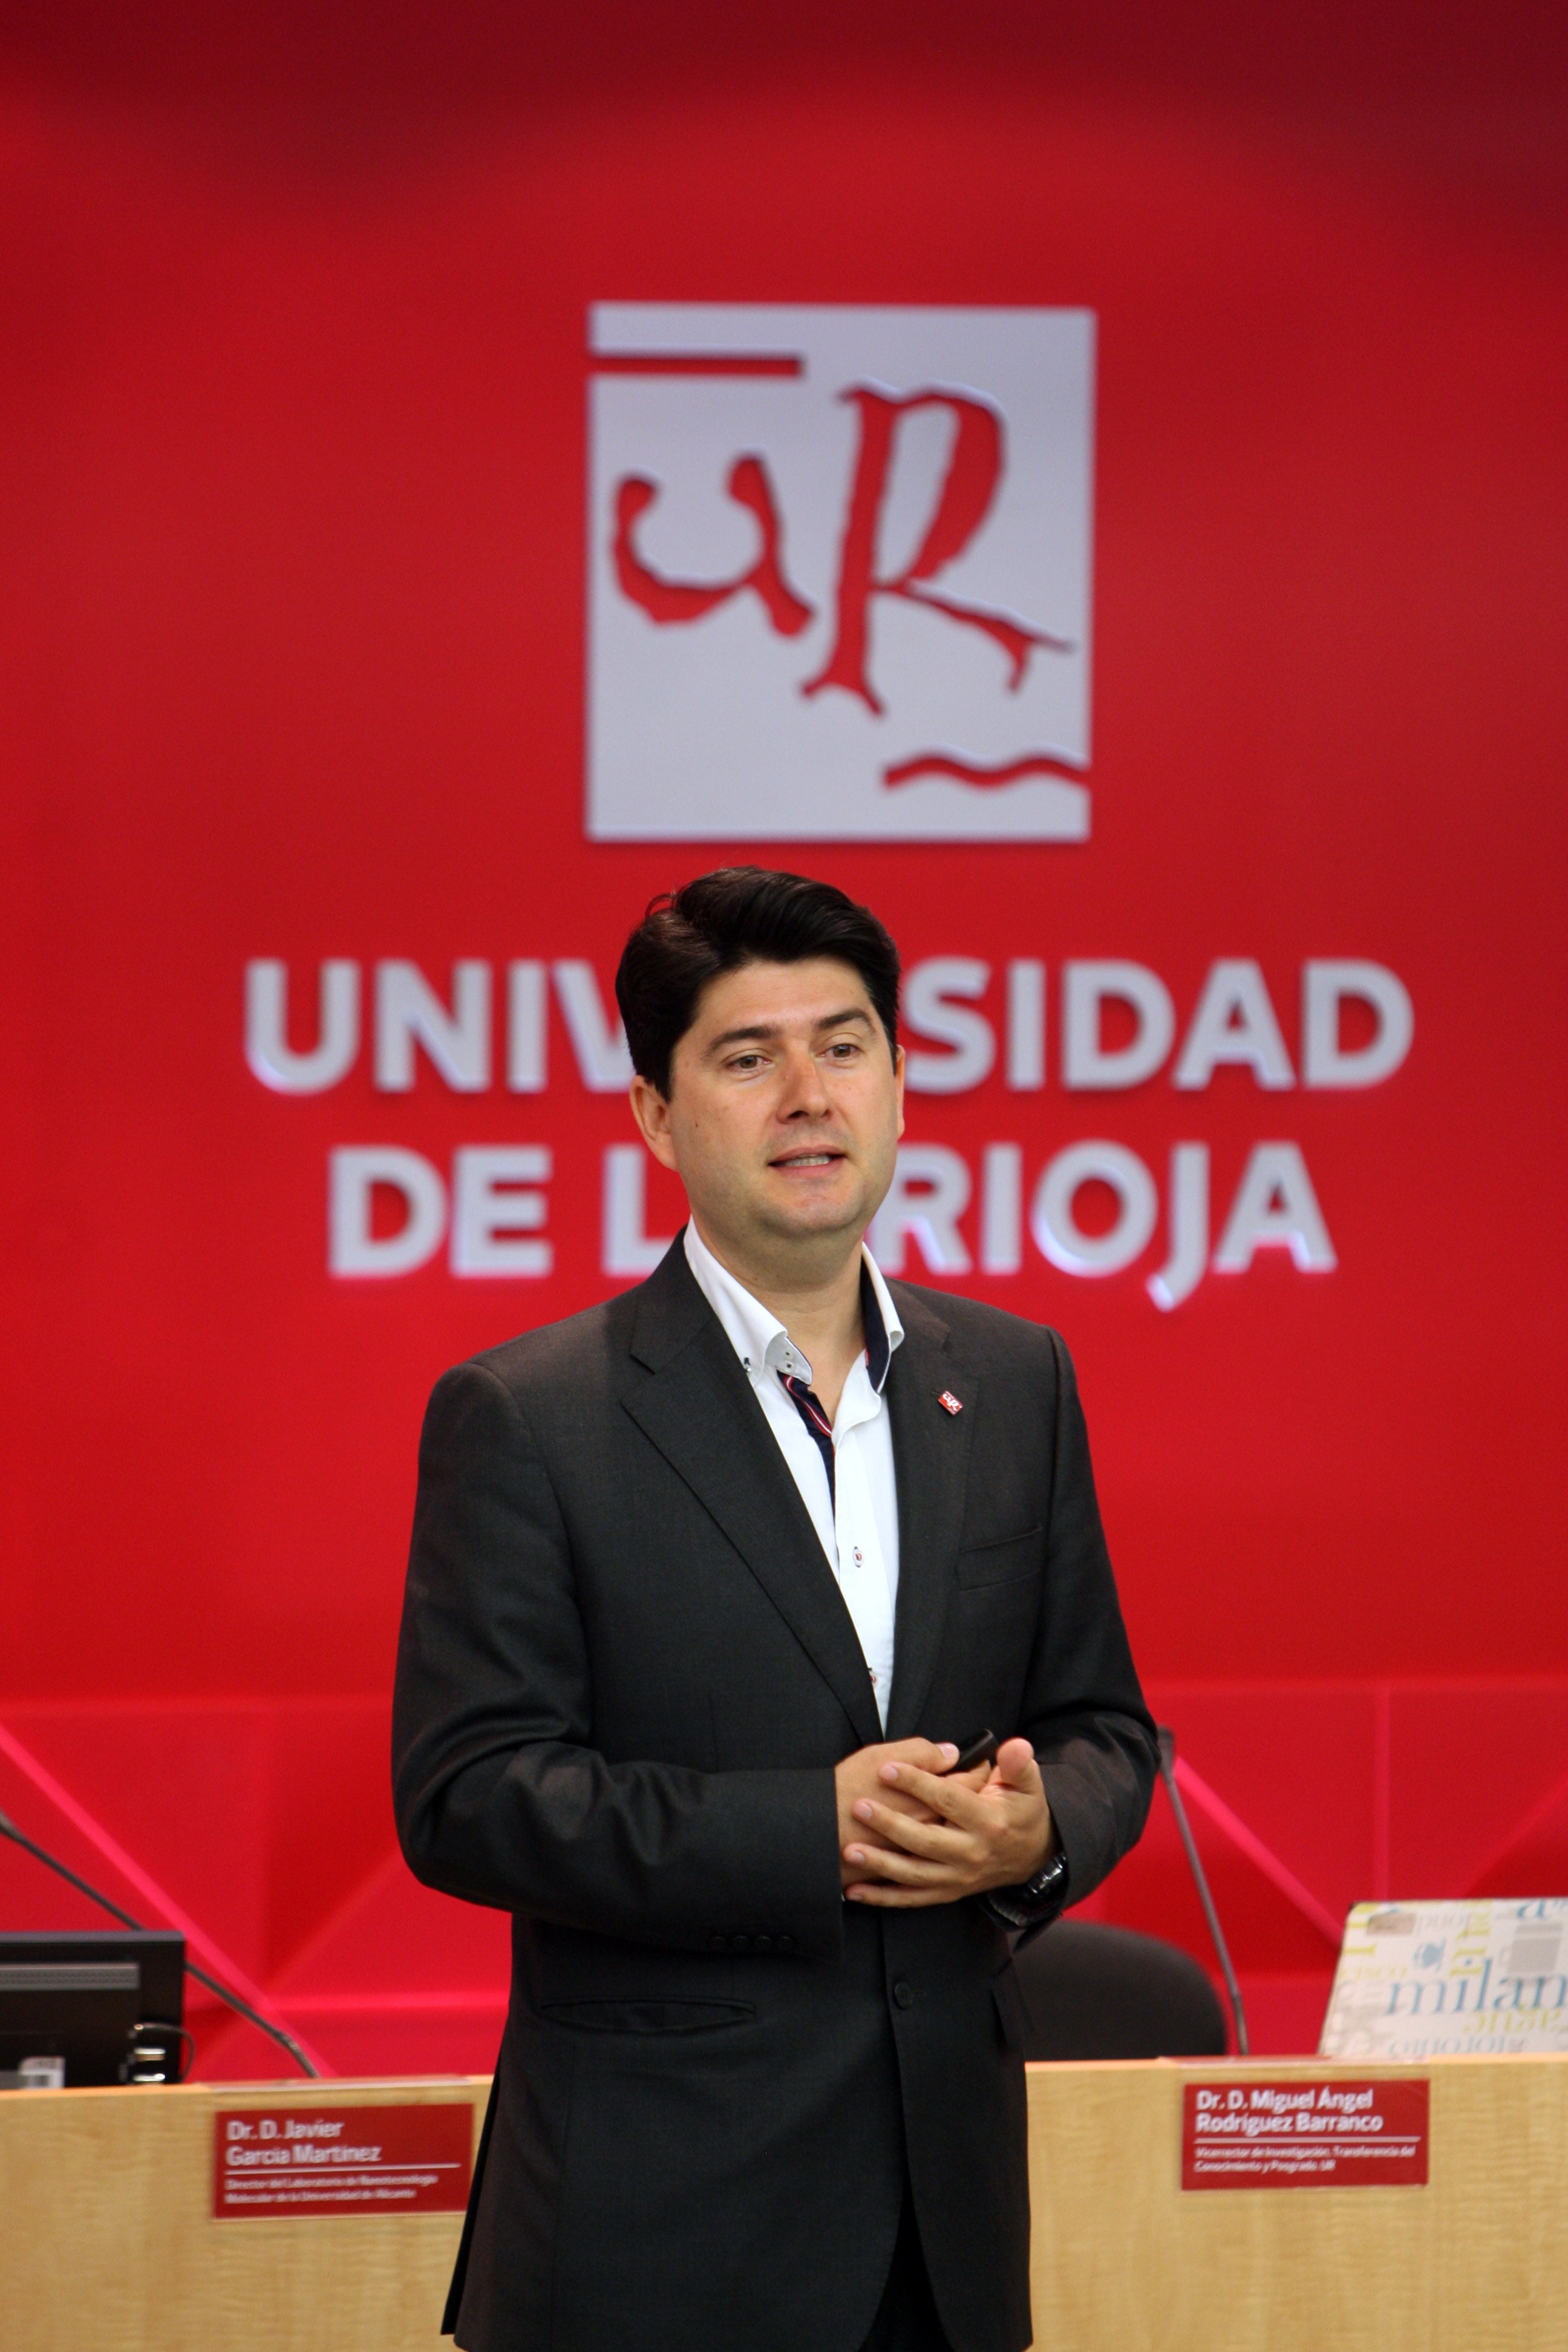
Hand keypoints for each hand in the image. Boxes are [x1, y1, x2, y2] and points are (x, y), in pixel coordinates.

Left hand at [841, 1736, 1053, 1907]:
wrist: (1033, 1855)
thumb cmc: (1022, 1811)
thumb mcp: (1027, 1784)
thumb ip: (1018, 1764)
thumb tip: (1015, 1745)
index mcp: (988, 1822)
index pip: (947, 1800)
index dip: (917, 1783)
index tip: (887, 1767)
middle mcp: (971, 1854)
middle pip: (925, 1840)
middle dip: (890, 1824)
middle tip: (859, 1806)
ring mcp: (958, 1878)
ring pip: (914, 1874)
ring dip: (880, 1865)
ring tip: (849, 1850)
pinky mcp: (947, 1892)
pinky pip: (912, 1899)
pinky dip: (883, 1897)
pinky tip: (855, 1891)